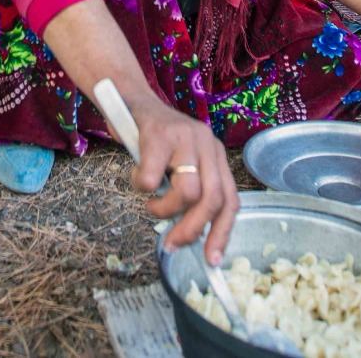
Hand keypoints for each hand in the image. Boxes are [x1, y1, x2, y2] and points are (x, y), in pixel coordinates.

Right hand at [114, 94, 238, 265]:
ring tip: (150, 204)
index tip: (211, 260)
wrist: (129, 99)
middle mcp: (208, 145)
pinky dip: (141, 187)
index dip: (223, 234)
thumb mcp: (180, 163)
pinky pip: (152, 178)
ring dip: (164, 209)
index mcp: (216, 156)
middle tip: (171, 243)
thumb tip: (190, 234)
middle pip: (213, 200)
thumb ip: (191, 190)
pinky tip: (136, 177)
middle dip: (191, 230)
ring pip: (188, 191)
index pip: (231, 201)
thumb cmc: (153, 140)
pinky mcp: (159, 134)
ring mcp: (185, 137)